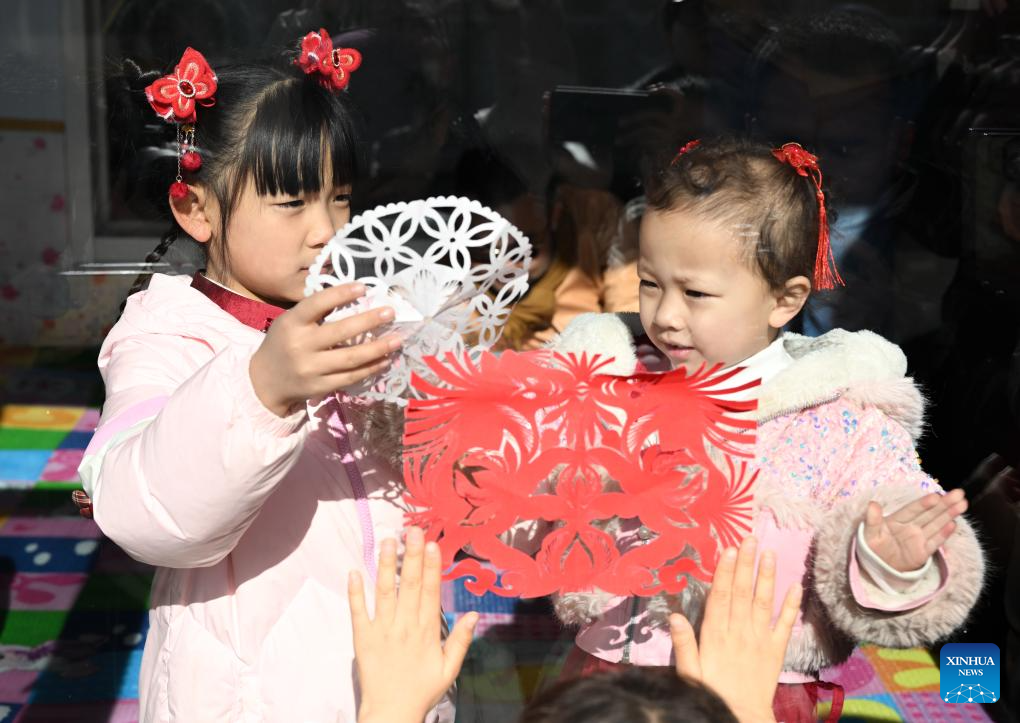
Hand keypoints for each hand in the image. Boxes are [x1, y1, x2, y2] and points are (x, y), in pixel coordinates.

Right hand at [249, 283, 400, 416]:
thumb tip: (356, 299)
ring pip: (351, 358)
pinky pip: (352, 377)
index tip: (363, 287)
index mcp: (292, 323)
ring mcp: (311, 369)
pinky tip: (385, 359)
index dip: (340, 294)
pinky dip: (371, 368)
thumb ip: (315, 313)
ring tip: (397, 339)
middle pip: (340, 332)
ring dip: (378, 348)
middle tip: (390, 313)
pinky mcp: (320, 387)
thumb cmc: (284, 343)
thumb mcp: (289, 322)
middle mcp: (300, 345)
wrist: (265, 381)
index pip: (317, 304)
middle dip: (369, 321)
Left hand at [352, 527, 477, 722]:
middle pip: (409, 585)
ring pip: (385, 592)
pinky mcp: (363, 638)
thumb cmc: (422, 690)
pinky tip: (354, 571)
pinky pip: (358, 612)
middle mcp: (405, 626)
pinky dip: (355, 592)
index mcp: (426, 631)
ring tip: (388, 541)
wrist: (392, 713)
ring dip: (386, 565)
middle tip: (413, 530)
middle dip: (412, 556)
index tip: (433, 544)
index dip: (432, 566)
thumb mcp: (449, 669)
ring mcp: (382, 630)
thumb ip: (461, 640)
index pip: (430, 591)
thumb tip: (474, 613)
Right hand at [670, 536, 800, 722]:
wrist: (743, 716)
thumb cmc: (712, 692)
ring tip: (769, 553)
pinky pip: (785, 625)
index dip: (725, 573)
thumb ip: (683, 644)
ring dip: (767, 577)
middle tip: (750, 539)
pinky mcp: (776, 650)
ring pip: (763, 602)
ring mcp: (760, 639)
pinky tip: (796, 586)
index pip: (721, 597)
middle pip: (743, 593)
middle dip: (746, 565)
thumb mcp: (689, 672)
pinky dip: (791, 605)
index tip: (729, 550)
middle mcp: (739, 632)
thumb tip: (675, 616)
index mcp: (716, 635)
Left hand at [863, 488, 967, 572]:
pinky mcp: (923, 552)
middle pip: (930, 513)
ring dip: (949, 515)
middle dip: (944, 504)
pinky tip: (953, 524)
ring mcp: (918, 538)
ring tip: (962, 504)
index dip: (924, 503)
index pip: (913, 509)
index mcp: (897, 519)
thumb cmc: (872, 546)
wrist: (876, 567)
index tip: (936, 496)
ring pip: (936, 524)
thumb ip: (872, 520)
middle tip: (959, 493)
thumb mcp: (869, 533)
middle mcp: (911, 526)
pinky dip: (943, 534)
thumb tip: (872, 504)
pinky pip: (934, 542)